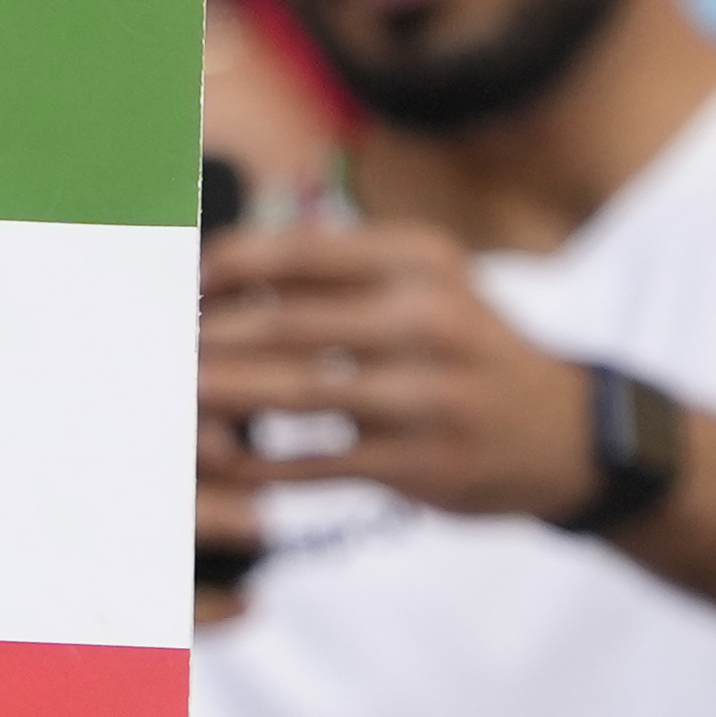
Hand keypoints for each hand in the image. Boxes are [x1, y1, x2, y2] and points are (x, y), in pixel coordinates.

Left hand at [199, 224, 596, 537]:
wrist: (564, 433)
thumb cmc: (464, 352)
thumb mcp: (426, 289)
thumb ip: (339, 274)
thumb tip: (221, 264)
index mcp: (424, 263)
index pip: (303, 251)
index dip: (229, 266)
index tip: (183, 285)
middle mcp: (430, 319)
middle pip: (287, 322)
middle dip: (209, 337)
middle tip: (151, 348)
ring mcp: (427, 394)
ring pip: (294, 393)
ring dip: (220, 397)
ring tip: (168, 398)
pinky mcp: (418, 462)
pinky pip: (314, 465)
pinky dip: (256, 465)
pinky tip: (212, 462)